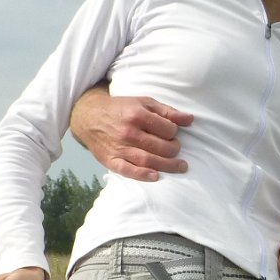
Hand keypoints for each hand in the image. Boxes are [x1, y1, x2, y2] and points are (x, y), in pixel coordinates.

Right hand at [70, 85, 192, 181]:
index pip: (167, 129)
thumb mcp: (143, 103)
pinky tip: (155, 176)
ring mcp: (119, 147)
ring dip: (168, 166)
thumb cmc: (121, 109)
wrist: (89, 116)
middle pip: (160, 147)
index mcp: (136, 114)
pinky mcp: (110, 160)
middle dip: (174, 149)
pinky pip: (128, 170)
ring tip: (180, 167)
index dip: (174, 132)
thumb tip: (190, 119)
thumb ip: (167, 111)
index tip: (172, 133)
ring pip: (148, 160)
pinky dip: (142, 175)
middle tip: (176, 149)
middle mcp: (128, 132)